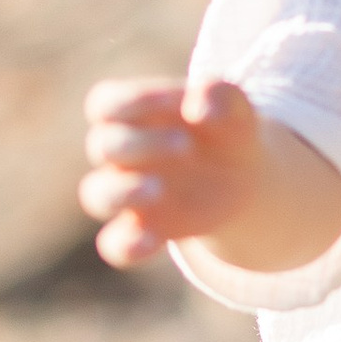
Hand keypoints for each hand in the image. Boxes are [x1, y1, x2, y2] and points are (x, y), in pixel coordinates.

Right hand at [79, 75, 262, 265]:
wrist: (245, 176)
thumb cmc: (228, 128)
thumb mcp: (235, 106)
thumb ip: (219, 96)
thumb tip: (198, 109)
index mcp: (134, 113)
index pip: (106, 103)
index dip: (134, 101)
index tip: (179, 103)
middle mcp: (122, 154)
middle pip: (102, 145)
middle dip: (140, 144)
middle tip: (185, 146)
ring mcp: (127, 193)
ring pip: (96, 195)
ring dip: (121, 192)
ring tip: (158, 190)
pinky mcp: (143, 229)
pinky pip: (115, 244)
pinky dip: (127, 245)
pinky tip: (153, 240)